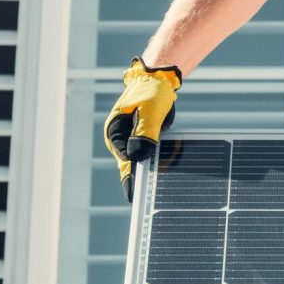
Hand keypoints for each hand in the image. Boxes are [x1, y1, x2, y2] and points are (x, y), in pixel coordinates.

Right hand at [103, 57, 182, 202]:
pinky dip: (158, 164)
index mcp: (115, 132)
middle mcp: (122, 139)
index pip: (124, 160)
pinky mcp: (146, 140)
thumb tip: (138, 157)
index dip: (131, 178)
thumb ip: (145, 132)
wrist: (160, 80)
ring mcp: (133, 140)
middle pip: (131, 165)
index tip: (137, 195)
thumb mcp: (149, 110)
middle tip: (149, 203)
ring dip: (150, 174)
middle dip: (140, 181)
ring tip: (160, 195)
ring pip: (141, 162)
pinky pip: (151, 155)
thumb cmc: (152, 91)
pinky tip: (168, 177)